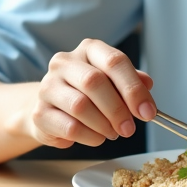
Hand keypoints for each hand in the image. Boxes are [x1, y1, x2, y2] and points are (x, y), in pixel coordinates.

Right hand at [30, 39, 156, 148]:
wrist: (52, 108)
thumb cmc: (88, 93)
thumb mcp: (113, 82)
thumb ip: (132, 81)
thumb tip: (147, 85)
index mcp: (89, 50)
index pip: (114, 61)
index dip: (134, 89)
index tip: (148, 111)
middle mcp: (64, 62)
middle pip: (94, 82)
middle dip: (118, 109)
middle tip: (129, 129)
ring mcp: (48, 86)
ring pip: (80, 106)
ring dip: (103, 125)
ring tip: (112, 132)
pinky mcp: (39, 113)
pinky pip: (69, 127)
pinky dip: (89, 137)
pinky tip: (96, 137)